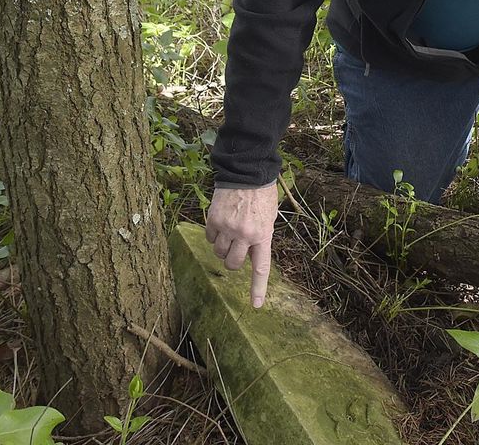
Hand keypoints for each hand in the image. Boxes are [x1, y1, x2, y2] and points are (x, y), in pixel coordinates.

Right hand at [204, 184, 278, 307]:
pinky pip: (209, 238)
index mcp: (263, 236)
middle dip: (233, 261)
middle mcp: (245, 235)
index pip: (261, 268)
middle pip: (233, 264)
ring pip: (219, 253)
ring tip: (229, 231)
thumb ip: (261, 237)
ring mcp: (228, 228)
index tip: (255, 305)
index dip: (257, 288)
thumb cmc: (262, 195)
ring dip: (223, 247)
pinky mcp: (213, 220)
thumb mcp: (269, 218)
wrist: (246, 172)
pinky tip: (221, 221)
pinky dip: (214, 234)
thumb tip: (251, 252)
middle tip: (236, 249)